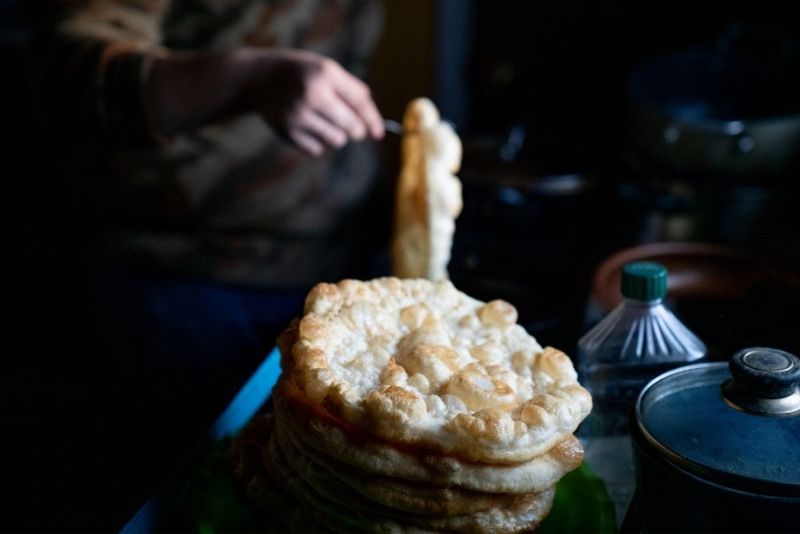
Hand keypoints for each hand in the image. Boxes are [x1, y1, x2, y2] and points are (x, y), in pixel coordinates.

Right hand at [245, 49, 384, 155]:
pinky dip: (319, 143)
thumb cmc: (303, 75)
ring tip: (325, 123)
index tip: (379, 133)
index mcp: (325, 74)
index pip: (360, 101)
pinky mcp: (287, 131)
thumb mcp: (326, 70)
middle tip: (352, 127)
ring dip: (337, 136)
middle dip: (356, 130)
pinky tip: (310, 129)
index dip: (373, 119)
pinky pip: (317, 150)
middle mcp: (312, 94)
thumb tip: (374, 128)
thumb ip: (351, 92)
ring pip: (337, 141)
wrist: (259, 79)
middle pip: (352, 127)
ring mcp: (298, 115)